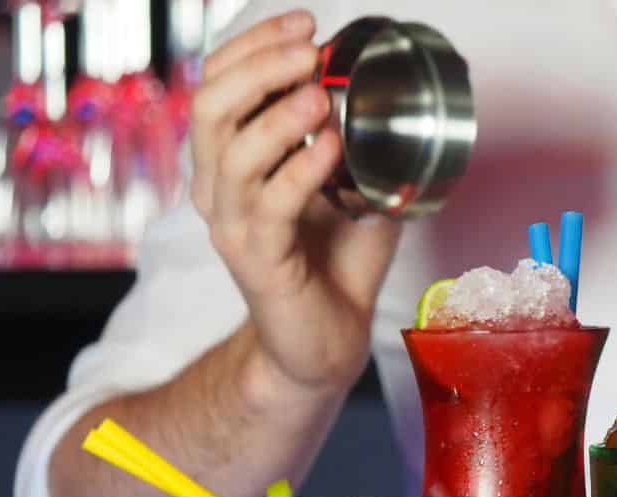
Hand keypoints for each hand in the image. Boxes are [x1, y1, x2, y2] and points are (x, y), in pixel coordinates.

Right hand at [190, 10, 402, 394]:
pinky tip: (330, 149)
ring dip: (278, 115)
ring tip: (320, 96)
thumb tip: (405, 101)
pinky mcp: (255, 259)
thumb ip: (366, 148)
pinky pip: (269, 204)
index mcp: (230, 162)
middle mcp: (218, 187)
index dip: (254, 46)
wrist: (325, 345)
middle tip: (308, 51)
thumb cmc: (335, 267)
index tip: (305, 24)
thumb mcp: (356, 192)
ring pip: (231, 151)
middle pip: (211, 104)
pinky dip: (300, 169)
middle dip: (260, 67)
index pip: (219, 83)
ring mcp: (231, 224)